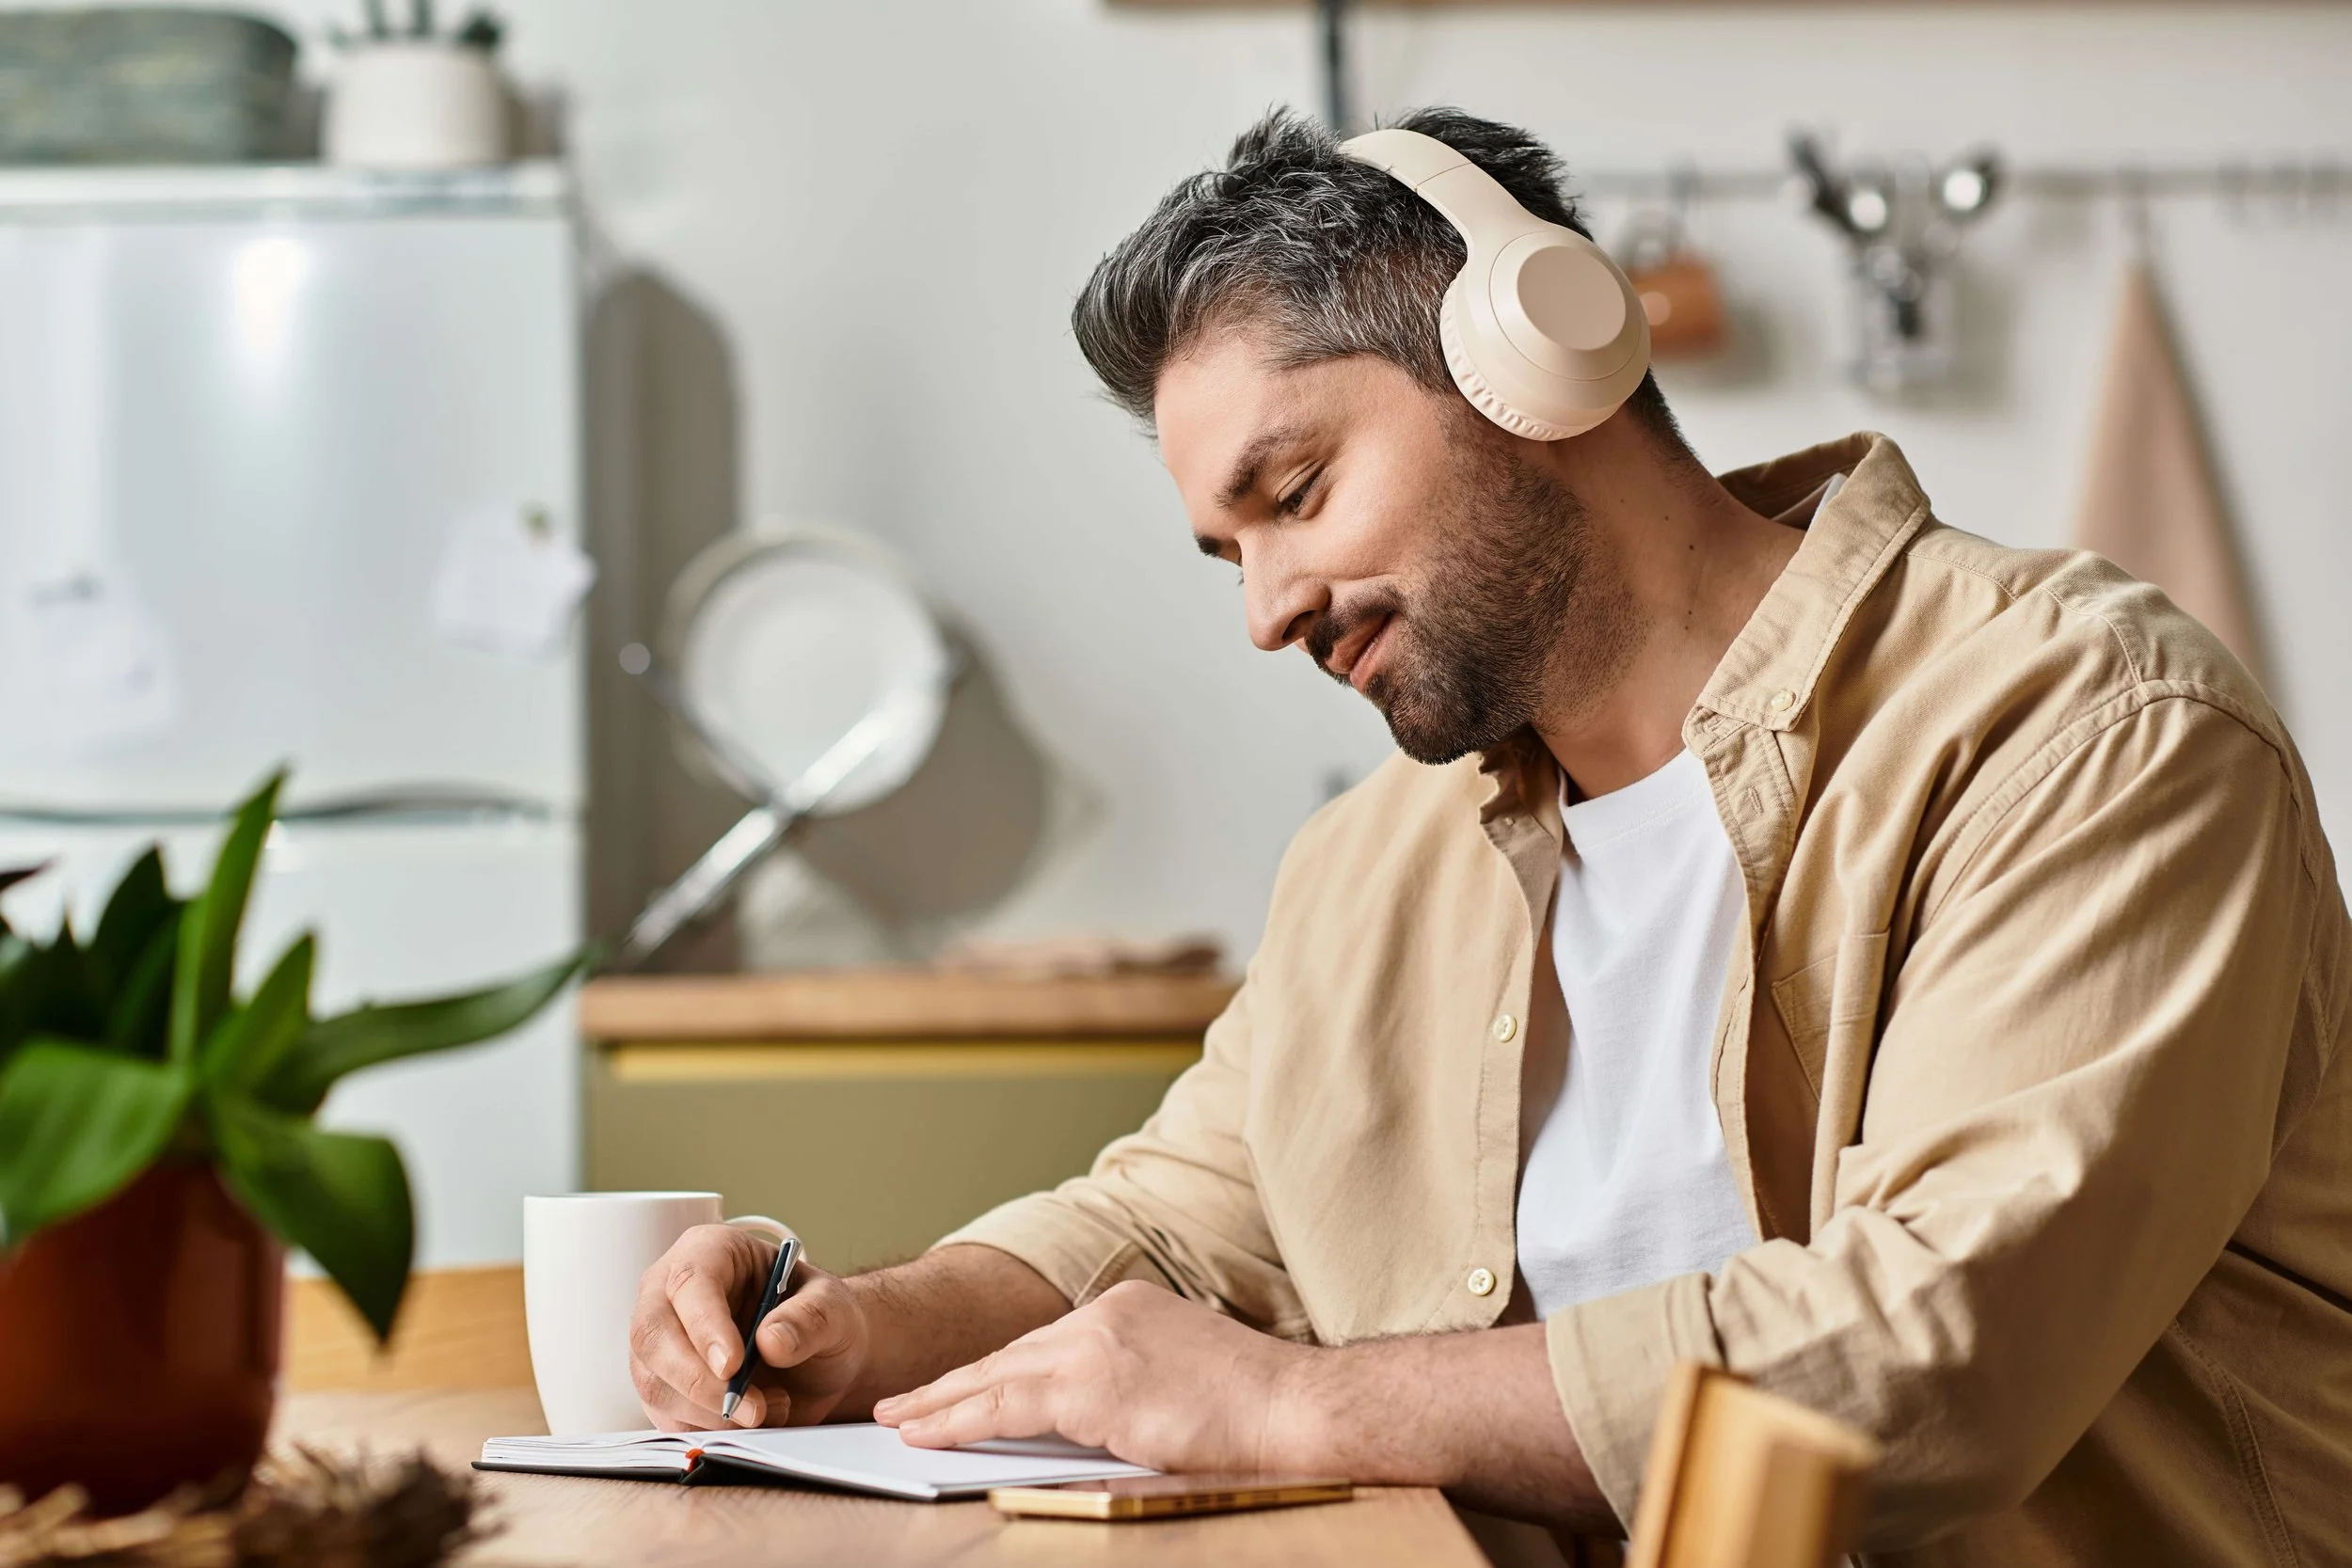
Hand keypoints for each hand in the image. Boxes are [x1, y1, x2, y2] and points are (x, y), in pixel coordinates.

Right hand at [628, 1224, 871, 1430]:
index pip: (690, 1282)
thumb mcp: (833, 1307)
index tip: (732, 1365)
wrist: (818, 1358)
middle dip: (699, 1381)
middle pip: (652, 1336)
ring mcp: (660, 1343)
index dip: (705, 1325)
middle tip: (752, 1409)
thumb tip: (771, 1342)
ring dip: (710, 1411)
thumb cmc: (818, 1318)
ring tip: (768, 1410)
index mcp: (709, 1252)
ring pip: (655, 1383)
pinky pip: (665, 1416)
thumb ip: (810, 1318)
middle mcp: (670, 1293)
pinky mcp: (662, 1386)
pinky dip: (707, 1430)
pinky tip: (746, 1422)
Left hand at [873, 1281, 1314, 1472]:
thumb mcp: (1180, 1377)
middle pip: (1011, 1353)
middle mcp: (1107, 1313)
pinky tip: (927, 1431)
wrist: (1296, 1408)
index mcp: (1128, 1307)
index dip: (994, 1371)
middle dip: (954, 1383)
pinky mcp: (1094, 1382)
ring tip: (900, 1420)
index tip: (958, 1388)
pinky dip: (958, 1418)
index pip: (1043, 1344)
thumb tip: (1081, 1420)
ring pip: (998, 1375)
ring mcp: (1098, 1342)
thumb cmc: (1255, 1410)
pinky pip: (1006, 1404)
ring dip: (943, 1401)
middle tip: (904, 1403)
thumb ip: (1126, 1383)